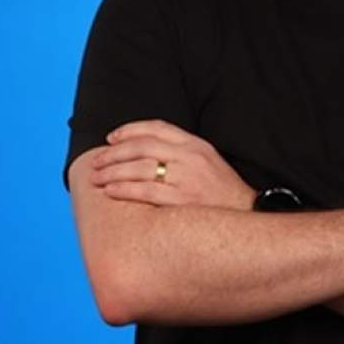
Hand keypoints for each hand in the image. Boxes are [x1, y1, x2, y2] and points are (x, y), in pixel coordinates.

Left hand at [89, 119, 254, 210]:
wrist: (246, 215)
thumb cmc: (222, 191)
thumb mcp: (207, 160)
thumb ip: (181, 151)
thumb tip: (144, 151)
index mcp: (196, 144)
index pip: (157, 128)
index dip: (129, 130)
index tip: (111, 138)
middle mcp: (191, 157)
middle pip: (142, 147)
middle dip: (114, 153)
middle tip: (97, 161)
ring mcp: (187, 178)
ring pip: (140, 168)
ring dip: (113, 172)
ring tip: (97, 178)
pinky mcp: (183, 200)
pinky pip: (145, 191)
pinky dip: (124, 189)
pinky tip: (110, 191)